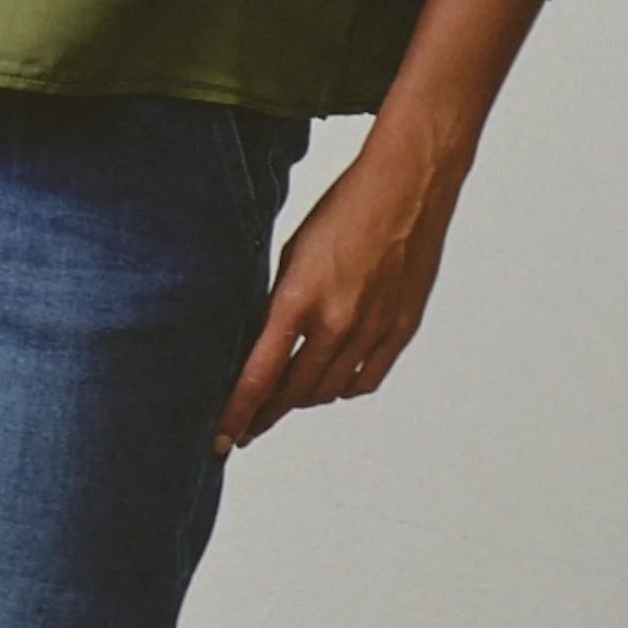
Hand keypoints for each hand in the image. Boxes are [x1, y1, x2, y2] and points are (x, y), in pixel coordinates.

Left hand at [210, 130, 464, 452]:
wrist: (407, 188)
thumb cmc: (345, 209)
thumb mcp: (293, 253)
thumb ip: (279, 303)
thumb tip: (262, 343)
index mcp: (299, 299)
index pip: (258, 376)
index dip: (237, 413)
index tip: (220, 438)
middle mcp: (336, 324)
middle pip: (294, 393)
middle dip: (266, 411)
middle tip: (248, 422)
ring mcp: (372, 332)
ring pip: (329, 391)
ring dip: (304, 398)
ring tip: (287, 396)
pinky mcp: (399, 331)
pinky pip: (365, 380)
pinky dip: (344, 386)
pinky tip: (332, 381)